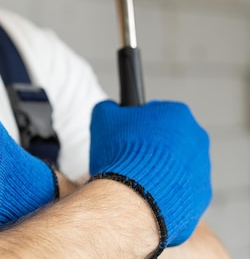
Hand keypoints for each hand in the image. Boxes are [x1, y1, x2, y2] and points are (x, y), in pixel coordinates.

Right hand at [89, 100, 211, 249]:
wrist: (134, 198)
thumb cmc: (121, 154)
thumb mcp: (103, 117)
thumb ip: (110, 108)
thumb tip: (112, 109)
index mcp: (178, 114)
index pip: (157, 113)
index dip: (137, 124)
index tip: (125, 135)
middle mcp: (197, 139)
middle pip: (170, 140)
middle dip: (151, 148)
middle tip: (128, 158)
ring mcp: (203, 170)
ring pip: (177, 166)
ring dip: (159, 170)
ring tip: (136, 179)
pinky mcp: (201, 197)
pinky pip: (180, 191)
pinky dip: (165, 192)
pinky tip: (147, 194)